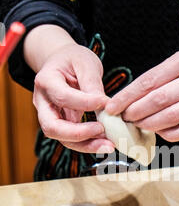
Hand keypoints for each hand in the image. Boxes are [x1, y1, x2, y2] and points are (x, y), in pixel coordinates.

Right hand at [26, 27, 114, 153]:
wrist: (63, 63)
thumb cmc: (73, 60)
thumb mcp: (85, 62)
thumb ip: (92, 83)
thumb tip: (104, 106)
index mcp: (46, 81)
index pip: (62, 97)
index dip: (84, 103)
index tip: (105, 103)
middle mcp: (42, 103)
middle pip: (52, 127)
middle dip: (78, 134)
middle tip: (102, 131)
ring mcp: (50, 116)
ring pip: (62, 139)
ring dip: (86, 145)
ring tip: (109, 145)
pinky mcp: (62, 125)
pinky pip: (73, 140)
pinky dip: (89, 143)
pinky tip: (106, 142)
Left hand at [105, 49, 178, 141]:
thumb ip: (158, 79)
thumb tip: (125, 100)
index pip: (149, 80)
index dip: (127, 96)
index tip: (112, 107)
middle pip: (158, 100)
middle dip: (135, 112)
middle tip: (124, 118)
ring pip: (170, 117)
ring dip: (149, 124)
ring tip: (138, 125)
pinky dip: (167, 133)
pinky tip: (159, 131)